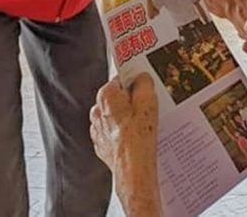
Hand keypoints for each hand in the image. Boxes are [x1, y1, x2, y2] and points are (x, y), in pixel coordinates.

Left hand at [90, 74, 161, 216]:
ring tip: (142, 127)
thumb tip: (142, 78)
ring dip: (127, 118)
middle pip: (118, 98)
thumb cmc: (138, 136)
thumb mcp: (148, 101)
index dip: (135, 84)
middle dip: (131, 102)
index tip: (144, 89)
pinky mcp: (101, 143)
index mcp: (106, 95)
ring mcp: (97, 128)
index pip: (121, 80)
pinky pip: (113, 132)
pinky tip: (135, 138)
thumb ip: (144, 82)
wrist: (131, 167)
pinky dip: (123, 133)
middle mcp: (97, 110)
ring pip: (115, 115)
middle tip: (146, 109)